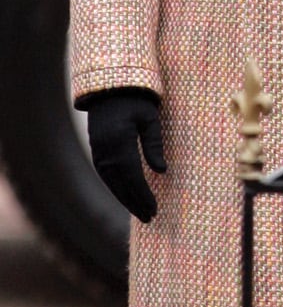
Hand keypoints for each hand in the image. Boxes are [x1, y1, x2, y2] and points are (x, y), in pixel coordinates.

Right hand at [84, 88, 164, 222]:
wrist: (110, 88)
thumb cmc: (137, 101)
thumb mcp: (150, 119)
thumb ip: (154, 145)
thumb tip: (162, 171)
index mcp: (120, 142)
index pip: (133, 176)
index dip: (143, 195)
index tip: (155, 209)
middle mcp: (105, 150)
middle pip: (120, 184)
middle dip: (135, 203)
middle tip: (150, 218)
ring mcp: (98, 151)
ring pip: (111, 182)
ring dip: (125, 199)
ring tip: (140, 213)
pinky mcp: (96, 150)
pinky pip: (105, 175)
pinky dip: (116, 189)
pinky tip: (126, 197)